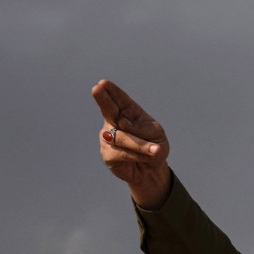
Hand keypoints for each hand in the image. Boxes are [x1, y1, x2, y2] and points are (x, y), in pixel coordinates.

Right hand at [91, 79, 171, 208]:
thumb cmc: (154, 146)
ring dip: (140, 145)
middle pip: (108, 109)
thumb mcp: (156, 134)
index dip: (112, 92)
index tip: (103, 83)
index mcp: (129, 112)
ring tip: (154, 150)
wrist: (151, 169)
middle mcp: (115, 122)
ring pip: (122, 137)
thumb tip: (123, 124)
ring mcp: (109, 137)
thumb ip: (142, 128)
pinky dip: (138, 156)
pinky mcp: (107, 154)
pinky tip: (145, 158)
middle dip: (103, 99)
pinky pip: (123, 153)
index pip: (120, 100)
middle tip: (96, 88)